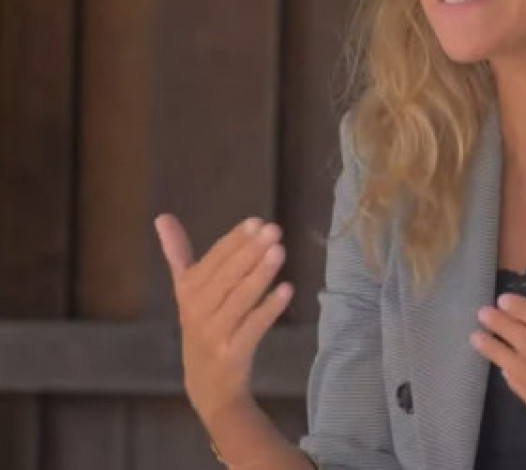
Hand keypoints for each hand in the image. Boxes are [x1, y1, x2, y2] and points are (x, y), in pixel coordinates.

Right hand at [155, 214, 292, 427]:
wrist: (205, 384)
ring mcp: (214, 332)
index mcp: (188, 290)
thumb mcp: (186, 290)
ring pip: (239, 298)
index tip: (256, 221)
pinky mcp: (232, 352)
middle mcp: (197, 309)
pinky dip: (269, 308)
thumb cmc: (201, 326)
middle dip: (250, 251)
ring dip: (260, 274)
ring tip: (279, 251)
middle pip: (227, 276)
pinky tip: (287, 289)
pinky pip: (253, 326)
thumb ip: (177, 253)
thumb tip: (162, 216)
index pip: (213, 259)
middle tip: (273, 230)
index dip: (234, 240)